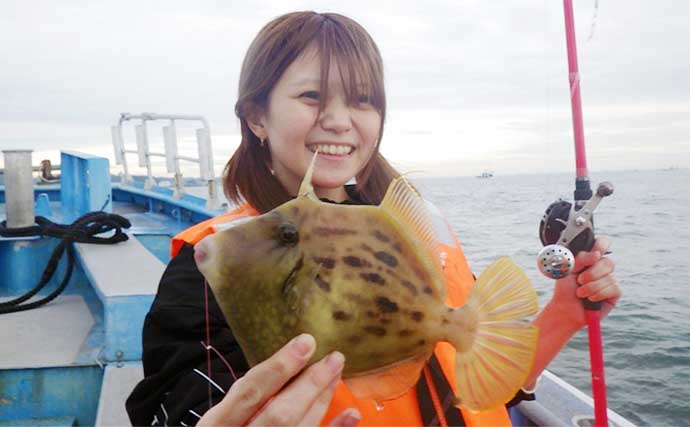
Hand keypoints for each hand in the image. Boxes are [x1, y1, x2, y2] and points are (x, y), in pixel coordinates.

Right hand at [198, 334, 360, 425]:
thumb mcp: (220, 416)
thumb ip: (243, 396)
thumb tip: (281, 362)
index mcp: (217, 424)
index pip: (251, 391)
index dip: (279, 366)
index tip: (306, 342)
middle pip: (281, 413)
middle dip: (310, 384)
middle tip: (334, 358)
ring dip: (322, 400)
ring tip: (337, 373)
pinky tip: (351, 414)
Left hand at [550, 236, 620, 328]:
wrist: (565, 309)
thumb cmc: (565, 289)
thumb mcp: (568, 270)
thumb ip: (580, 259)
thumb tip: (597, 255)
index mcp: (590, 258)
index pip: (602, 243)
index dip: (601, 245)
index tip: (595, 254)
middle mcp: (601, 267)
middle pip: (607, 262)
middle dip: (592, 273)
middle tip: (580, 280)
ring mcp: (609, 279)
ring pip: (609, 277)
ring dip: (591, 287)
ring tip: (580, 293)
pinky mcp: (615, 293)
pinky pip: (613, 288)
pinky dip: (599, 294)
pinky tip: (591, 299)